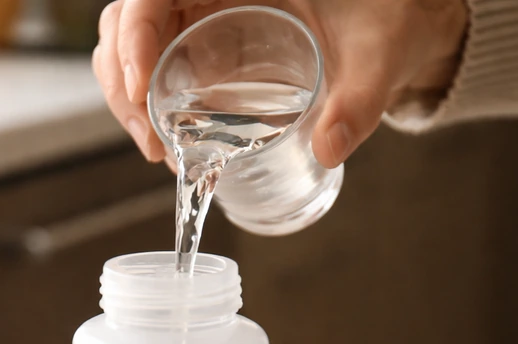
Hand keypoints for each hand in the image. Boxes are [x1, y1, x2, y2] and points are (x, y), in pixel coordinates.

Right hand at [93, 0, 467, 167]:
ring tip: (158, 151)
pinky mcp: (203, 48)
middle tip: (153, 142)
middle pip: (127, 22)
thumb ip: (361, 99)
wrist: (393, 26)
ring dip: (128, 100)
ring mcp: (199, 18)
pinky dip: (147, 108)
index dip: (134, 32)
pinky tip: (170, 146)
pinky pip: (153, 69)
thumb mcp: (379, 54)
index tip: (144, 86)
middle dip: (124, 81)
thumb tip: (329, 148)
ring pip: (129, 46)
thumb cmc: (386, 20)